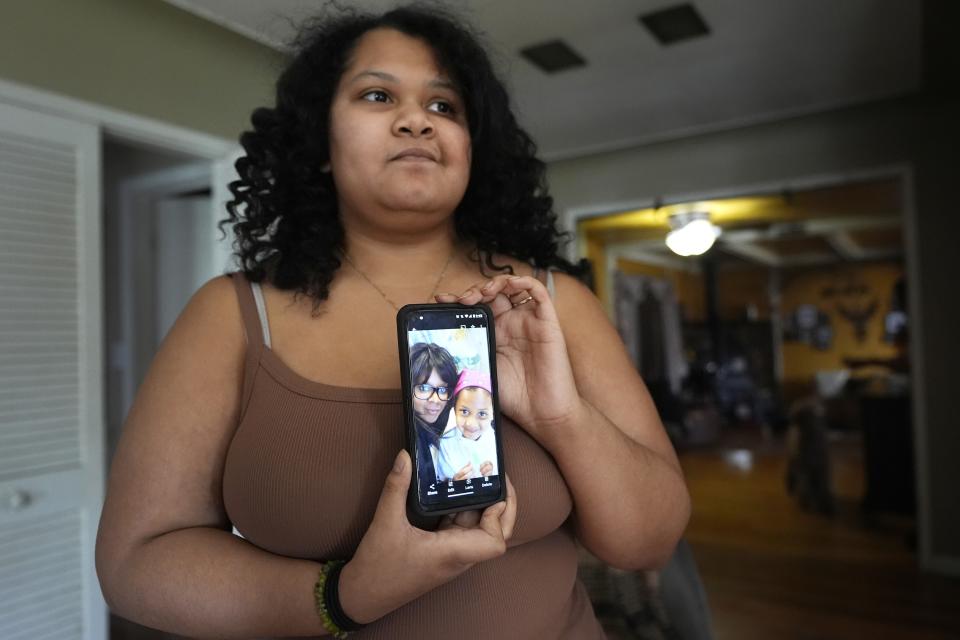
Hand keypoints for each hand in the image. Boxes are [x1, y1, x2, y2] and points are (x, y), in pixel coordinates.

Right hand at [338, 451, 515, 622]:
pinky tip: (453, 491)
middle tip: (496, 476)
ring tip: (475, 474)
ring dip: (479, 504)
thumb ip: (396, 488)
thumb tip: (405, 456)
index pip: (495, 543)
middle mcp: (458, 556)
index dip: (500, 518)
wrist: (363, 596)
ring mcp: (450, 554)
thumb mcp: (385, 523)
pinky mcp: (440, 551)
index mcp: (452, 553)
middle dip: (500, 506)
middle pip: (494, 533)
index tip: (492, 494)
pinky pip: (459, 528)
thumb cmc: (377, 568)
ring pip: (477, 528)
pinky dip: (461, 509)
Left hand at [437, 275, 582, 442]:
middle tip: (462, 300)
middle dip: (474, 291)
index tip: (440, 299)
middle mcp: (512, 324)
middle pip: (492, 294)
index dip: (458, 300)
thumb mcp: (480, 368)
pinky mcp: (547, 321)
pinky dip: (523, 281)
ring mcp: (529, 321)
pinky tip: (508, 285)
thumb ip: (466, 350)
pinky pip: (538, 291)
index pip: (476, 307)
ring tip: (482, 292)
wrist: (542, 412)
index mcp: (495, 334)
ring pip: (513, 287)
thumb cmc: (514, 396)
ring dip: (495, 282)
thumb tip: (438, 338)